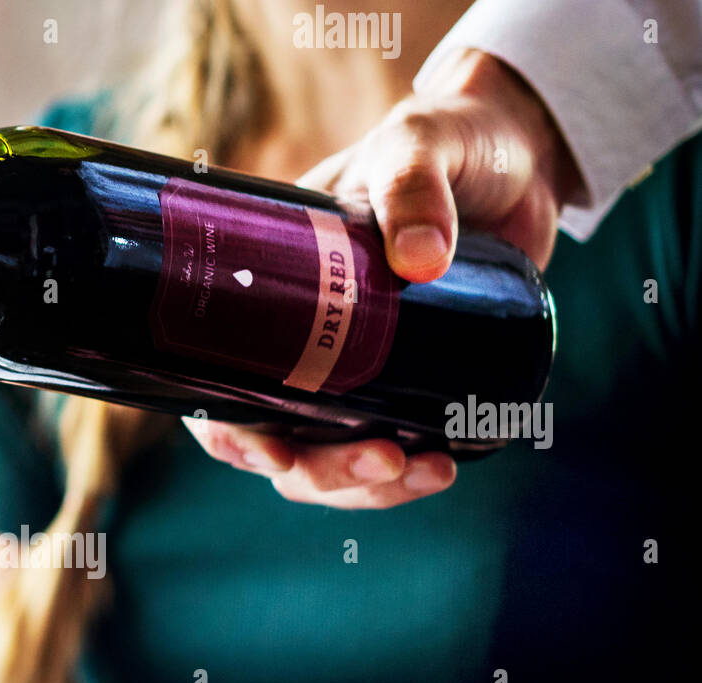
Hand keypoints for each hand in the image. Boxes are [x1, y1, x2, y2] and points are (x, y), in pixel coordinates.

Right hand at [187, 49, 577, 503]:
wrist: (520, 152)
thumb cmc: (446, 139)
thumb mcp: (416, 145)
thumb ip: (413, 185)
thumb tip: (420, 261)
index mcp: (267, 294)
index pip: (217, 386)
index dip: (232, 435)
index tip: (275, 454)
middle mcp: (298, 344)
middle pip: (279, 444)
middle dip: (323, 473)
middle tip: (385, 460)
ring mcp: (353, 372)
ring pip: (330, 462)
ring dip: (368, 488)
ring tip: (432, 472)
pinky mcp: (410, 385)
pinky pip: (390, 452)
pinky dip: (410, 476)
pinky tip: (447, 465)